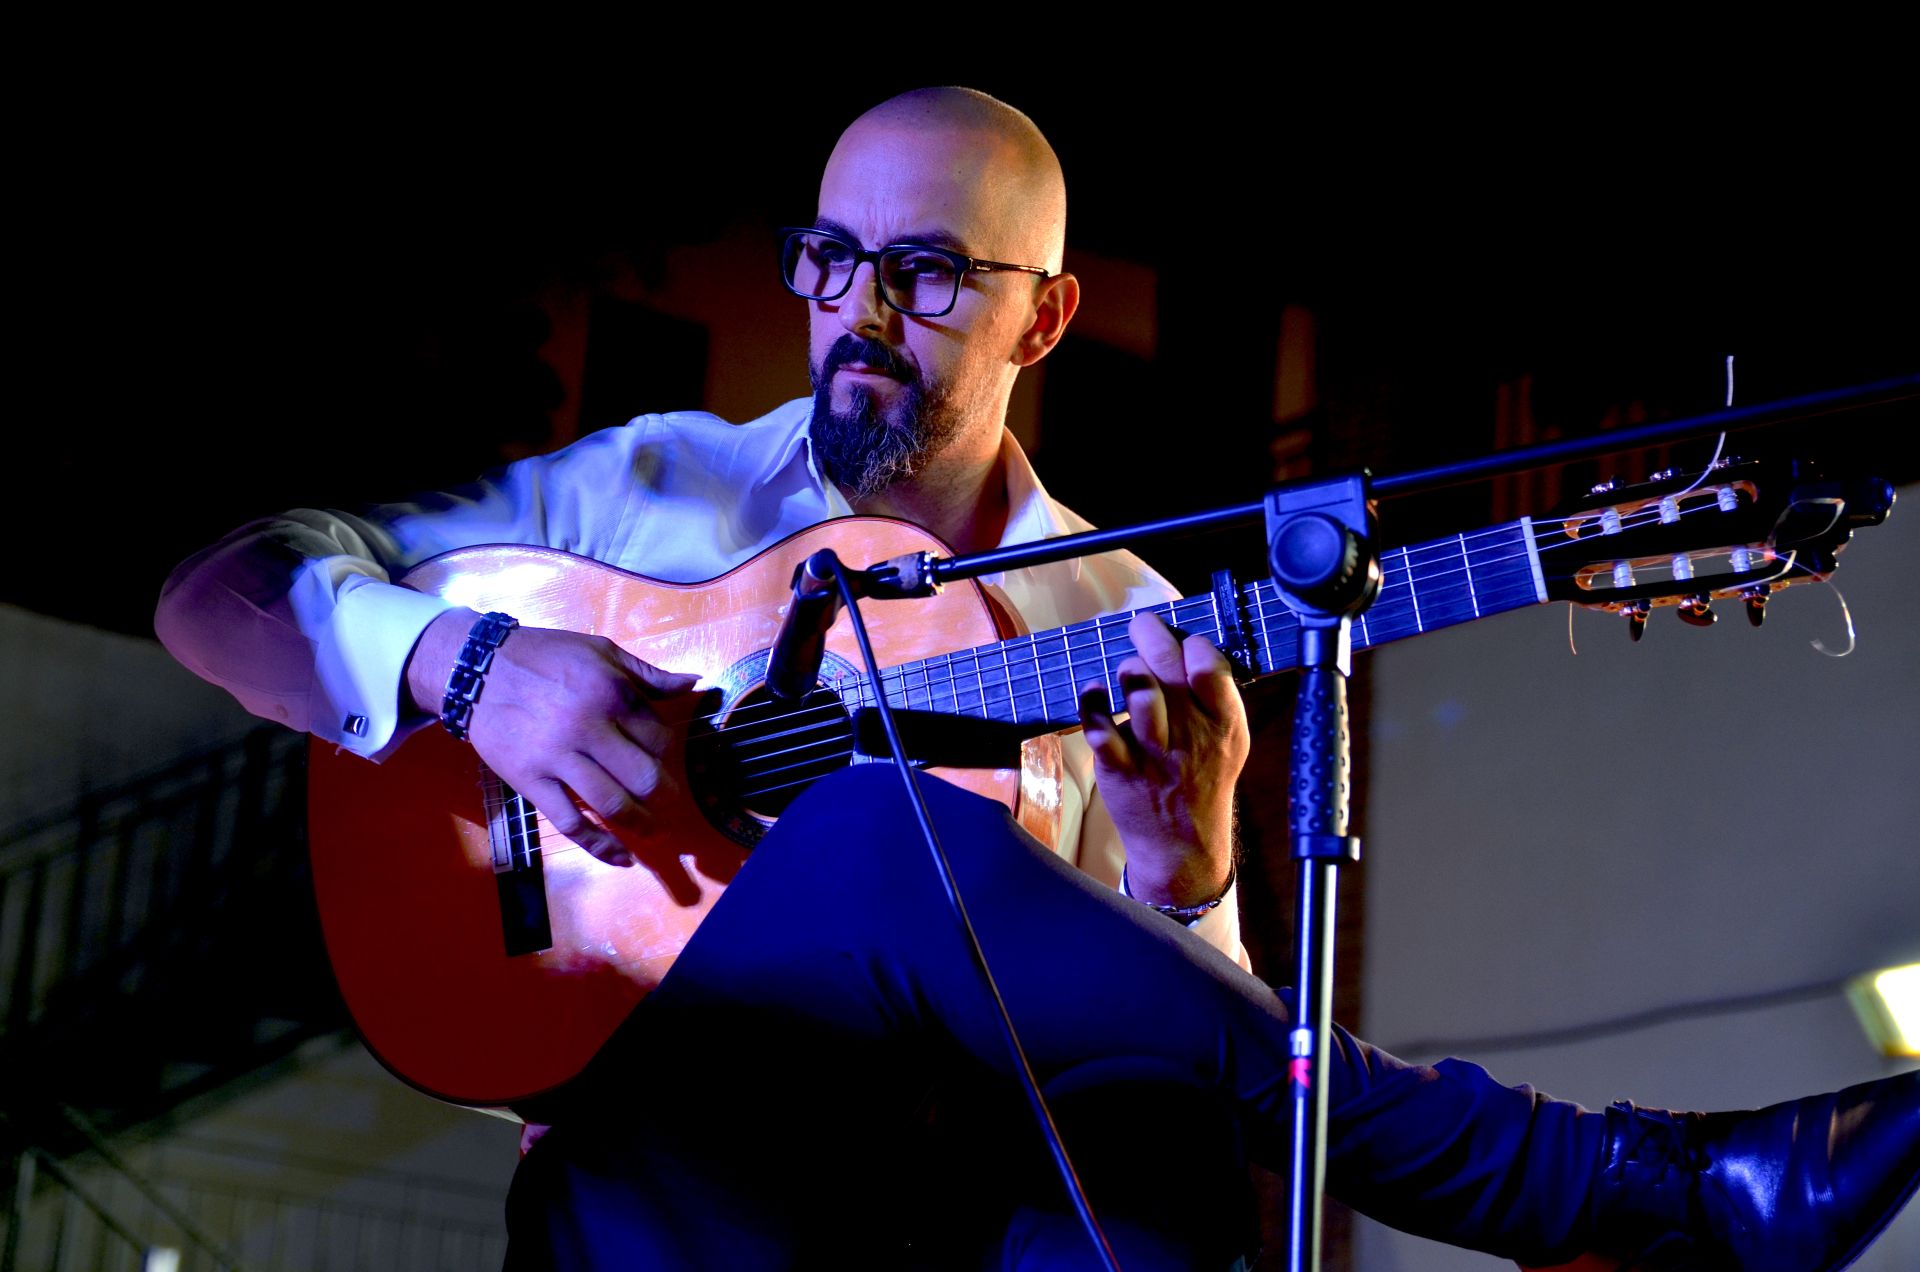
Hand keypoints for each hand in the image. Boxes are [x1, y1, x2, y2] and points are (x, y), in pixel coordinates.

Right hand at [406, 610, 699, 865]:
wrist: (478, 669)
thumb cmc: (545, 656)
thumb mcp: (602, 652)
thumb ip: (649, 674)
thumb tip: (694, 682)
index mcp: (612, 693)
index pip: (659, 738)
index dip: (667, 753)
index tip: (661, 758)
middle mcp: (590, 728)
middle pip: (644, 777)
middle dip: (664, 795)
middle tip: (668, 802)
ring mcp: (559, 759)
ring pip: (613, 804)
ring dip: (642, 824)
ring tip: (653, 831)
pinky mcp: (532, 783)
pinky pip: (571, 823)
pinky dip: (600, 846)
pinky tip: (621, 858)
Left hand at [1079, 612, 1248, 907]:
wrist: (1183, 845)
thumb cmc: (1204, 780)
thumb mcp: (1231, 741)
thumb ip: (1216, 697)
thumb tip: (1188, 644)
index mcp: (1225, 725)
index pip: (1208, 663)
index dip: (1191, 643)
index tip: (1182, 644)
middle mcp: (1191, 736)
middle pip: (1168, 665)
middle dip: (1150, 633)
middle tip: (1141, 625)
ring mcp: (1153, 753)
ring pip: (1138, 690)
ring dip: (1130, 671)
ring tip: (1129, 673)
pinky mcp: (1119, 768)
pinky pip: (1098, 726)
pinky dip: (1091, 702)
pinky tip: (1093, 691)